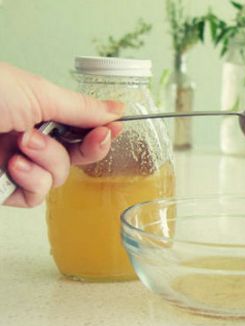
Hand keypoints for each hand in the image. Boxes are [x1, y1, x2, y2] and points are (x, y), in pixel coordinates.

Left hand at [0, 62, 124, 207]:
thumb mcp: (40, 94)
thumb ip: (82, 108)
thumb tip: (117, 110)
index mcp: (37, 110)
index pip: (81, 129)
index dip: (100, 132)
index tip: (113, 130)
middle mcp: (28, 137)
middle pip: (76, 157)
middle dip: (85, 148)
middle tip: (92, 138)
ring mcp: (15, 163)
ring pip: (57, 178)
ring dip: (47, 162)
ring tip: (22, 145)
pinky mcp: (2, 186)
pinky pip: (34, 197)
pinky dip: (30, 183)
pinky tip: (13, 166)